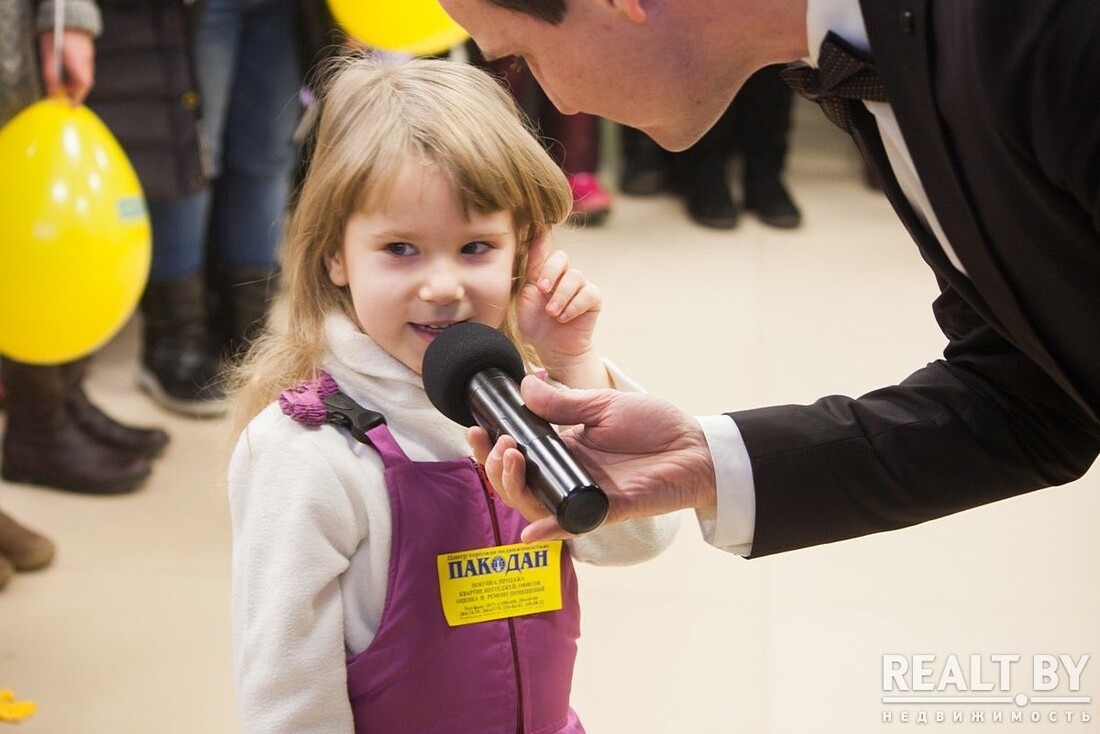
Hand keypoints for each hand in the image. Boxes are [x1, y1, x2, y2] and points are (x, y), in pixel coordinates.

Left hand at [38, 30, 95, 104]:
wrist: (69, 15)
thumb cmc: (55, 33)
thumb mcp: (48, 53)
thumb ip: (50, 74)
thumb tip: (51, 93)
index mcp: (77, 61)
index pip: (83, 85)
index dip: (78, 97)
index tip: (71, 106)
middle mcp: (86, 61)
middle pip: (85, 83)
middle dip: (74, 91)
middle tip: (62, 94)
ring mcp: (89, 57)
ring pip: (85, 76)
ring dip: (75, 83)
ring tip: (63, 82)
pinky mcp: (89, 53)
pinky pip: (85, 69)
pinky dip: (77, 74)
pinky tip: (68, 70)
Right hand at [469, 375, 716, 540]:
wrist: (695, 446)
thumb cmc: (654, 425)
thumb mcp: (602, 405)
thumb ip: (562, 403)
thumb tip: (524, 385)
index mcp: (563, 449)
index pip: (516, 454)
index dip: (490, 446)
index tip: (476, 428)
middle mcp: (566, 475)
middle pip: (516, 483)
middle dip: (495, 465)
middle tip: (500, 444)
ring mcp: (582, 495)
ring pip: (534, 503)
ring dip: (513, 485)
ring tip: (511, 458)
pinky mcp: (605, 511)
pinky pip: (570, 525)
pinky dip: (549, 529)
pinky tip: (530, 530)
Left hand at [516, 238, 606, 387]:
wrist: (552, 349)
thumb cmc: (536, 324)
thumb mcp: (526, 296)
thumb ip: (530, 270)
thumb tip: (532, 239)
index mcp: (545, 273)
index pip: (544, 250)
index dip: (542, 241)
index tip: (539, 232)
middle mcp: (564, 275)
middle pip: (561, 258)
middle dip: (551, 272)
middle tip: (542, 290)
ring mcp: (580, 286)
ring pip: (575, 277)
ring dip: (560, 296)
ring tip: (552, 314)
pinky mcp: (593, 299)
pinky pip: (588, 293)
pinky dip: (574, 306)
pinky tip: (564, 318)